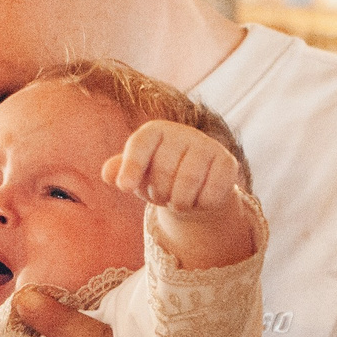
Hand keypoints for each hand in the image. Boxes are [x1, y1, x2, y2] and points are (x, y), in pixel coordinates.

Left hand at [105, 119, 238, 212]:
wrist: (195, 185)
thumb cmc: (158, 177)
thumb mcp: (137, 175)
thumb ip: (119, 171)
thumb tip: (108, 173)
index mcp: (155, 131)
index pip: (140, 144)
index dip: (131, 166)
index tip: (124, 188)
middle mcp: (182, 132)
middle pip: (164, 171)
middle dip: (159, 194)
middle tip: (162, 196)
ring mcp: (208, 145)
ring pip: (188, 184)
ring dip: (179, 203)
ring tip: (178, 201)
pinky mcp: (228, 162)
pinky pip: (211, 193)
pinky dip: (201, 205)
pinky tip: (200, 199)